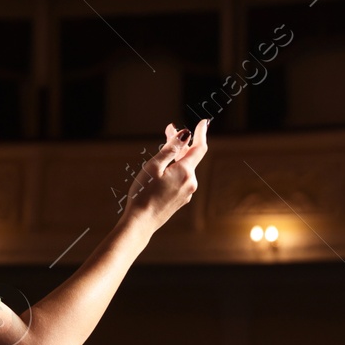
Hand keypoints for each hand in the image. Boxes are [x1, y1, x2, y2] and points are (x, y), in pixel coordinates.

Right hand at [121, 119, 209, 233]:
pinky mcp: (180, 199)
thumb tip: (185, 134)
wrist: (141, 223)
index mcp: (185, 172)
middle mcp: (190, 182)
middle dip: (181, 143)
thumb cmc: (143, 193)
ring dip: (176, 157)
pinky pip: (181, 179)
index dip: (201, 133)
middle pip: (189, 157)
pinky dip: (174, 170)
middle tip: (168, 129)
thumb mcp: (154, 166)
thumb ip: (170, 149)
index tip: (203, 122)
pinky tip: (162, 171)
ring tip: (162, 150)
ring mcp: (186, 193)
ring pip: (184, 168)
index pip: (199, 148)